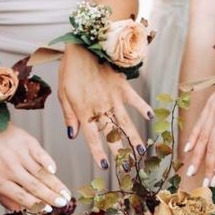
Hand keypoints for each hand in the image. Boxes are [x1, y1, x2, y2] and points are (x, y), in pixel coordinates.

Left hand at [0, 116, 71, 212]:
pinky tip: (55, 171)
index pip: (21, 196)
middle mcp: (10, 168)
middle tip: (63, 204)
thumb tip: (23, 212)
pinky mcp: (27, 142)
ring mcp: (19, 154)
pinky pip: (40, 154)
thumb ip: (4, 198)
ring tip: (66, 194)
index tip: (49, 209)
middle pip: (34, 186)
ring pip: (40, 173)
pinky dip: (48, 162)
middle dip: (51, 197)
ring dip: (55, 184)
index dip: (36, 204)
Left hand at [59, 44, 151, 168]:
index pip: (92, 137)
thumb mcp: (63, 94)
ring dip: (134, 138)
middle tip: (126, 167)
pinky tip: (150, 117)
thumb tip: (73, 134)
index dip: (98, 153)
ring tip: (140, 152)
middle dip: (119, 152)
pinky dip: (143, 108)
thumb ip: (69, 115)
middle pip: (112, 135)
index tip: (104, 166)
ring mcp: (113, 98)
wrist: (82, 46)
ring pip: (125, 122)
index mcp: (85, 111)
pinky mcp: (122, 86)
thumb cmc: (70, 70)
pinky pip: (134, 100)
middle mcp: (101, 108)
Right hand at [184, 68, 214, 184]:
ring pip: (201, 138)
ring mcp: (212, 110)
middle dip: (206, 167)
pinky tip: (187, 151)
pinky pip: (198, 125)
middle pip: (211, 147)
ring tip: (191, 172)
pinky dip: (192, 139)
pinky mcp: (209, 105)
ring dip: (195, 157)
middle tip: (204, 184)